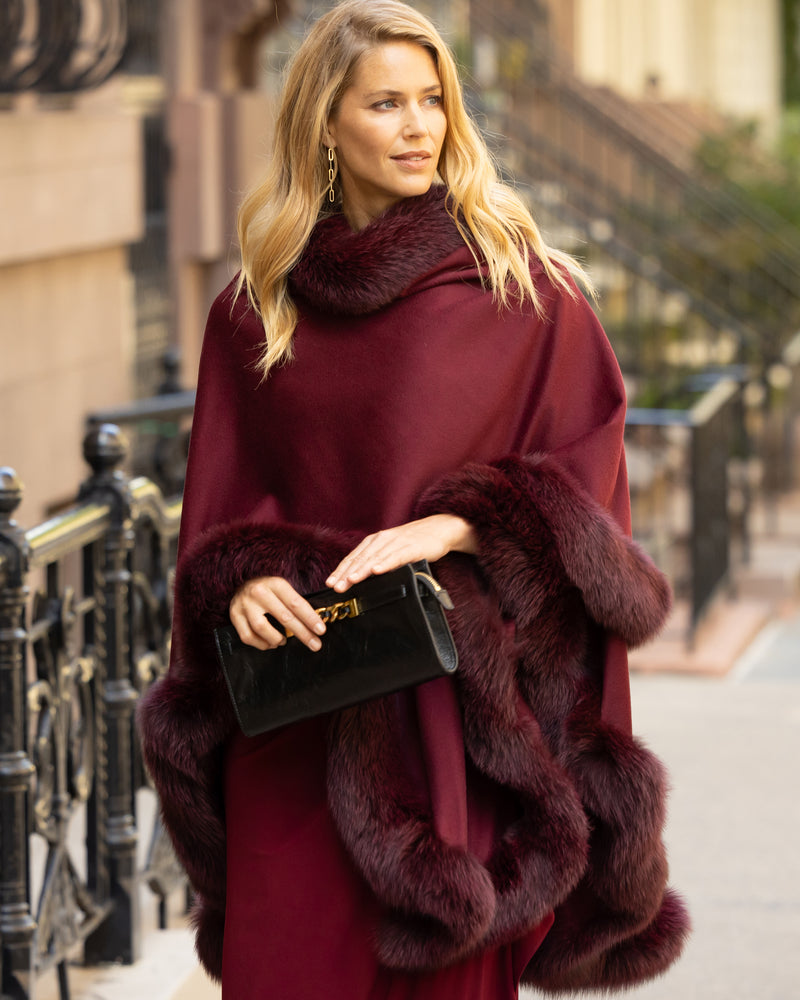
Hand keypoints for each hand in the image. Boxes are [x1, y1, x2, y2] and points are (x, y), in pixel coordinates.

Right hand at [229, 576, 326, 650]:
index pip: (296, 603)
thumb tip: (316, 623)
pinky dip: (262, 644)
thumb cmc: (268, 591)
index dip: (310, 618)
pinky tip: (270, 644)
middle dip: (302, 633)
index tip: (321, 630)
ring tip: (284, 641)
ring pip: (263, 629)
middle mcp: (259, 592)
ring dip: (277, 639)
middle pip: (284, 617)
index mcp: (275, 583)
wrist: (241, 585)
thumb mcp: (282, 589)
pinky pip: (248, 637)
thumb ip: (296, 603)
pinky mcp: (235, 616)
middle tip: (315, 645)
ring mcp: (245, 604)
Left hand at [325, 515, 476, 591]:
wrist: (438, 529)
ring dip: (362, 570)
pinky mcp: (412, 547)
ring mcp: (397, 542)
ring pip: (376, 558)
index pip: (354, 557)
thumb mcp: (390, 550)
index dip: (341, 570)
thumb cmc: (413, 542)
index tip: (330, 583)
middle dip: (347, 573)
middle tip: (337, 587)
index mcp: (375, 541)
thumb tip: (358, 578)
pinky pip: (396, 556)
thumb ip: (376, 561)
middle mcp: (382, 540)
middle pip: (361, 558)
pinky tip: (377, 570)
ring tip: (351, 580)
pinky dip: (385, 564)